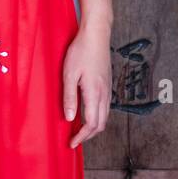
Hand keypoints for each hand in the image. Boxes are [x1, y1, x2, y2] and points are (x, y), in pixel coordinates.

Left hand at [62, 21, 112, 147]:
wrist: (96, 34)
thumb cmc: (80, 51)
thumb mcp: (69, 73)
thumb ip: (70, 96)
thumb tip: (70, 119)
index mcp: (94, 93)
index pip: (92, 124)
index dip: (82, 137)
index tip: (72, 143)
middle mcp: (104, 94)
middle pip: (100, 124)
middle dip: (88, 135)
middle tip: (75, 139)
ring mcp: (108, 89)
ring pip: (104, 116)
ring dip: (94, 126)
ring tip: (80, 129)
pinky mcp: (108, 83)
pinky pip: (105, 107)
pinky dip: (97, 116)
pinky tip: (88, 112)